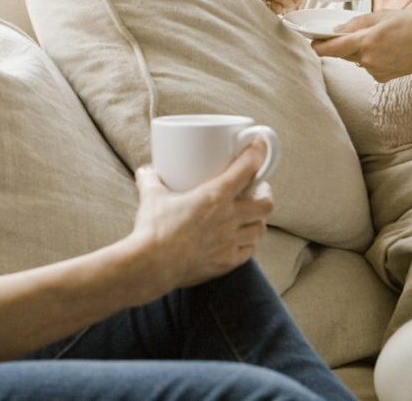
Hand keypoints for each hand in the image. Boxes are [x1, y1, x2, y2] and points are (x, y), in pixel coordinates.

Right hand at [132, 141, 272, 292]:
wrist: (151, 266)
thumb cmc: (153, 229)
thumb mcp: (151, 196)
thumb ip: (151, 180)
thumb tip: (146, 171)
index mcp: (214, 196)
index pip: (247, 169)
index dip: (258, 153)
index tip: (259, 145)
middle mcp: (228, 218)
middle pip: (265, 202)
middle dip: (265, 192)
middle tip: (256, 188)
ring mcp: (230, 242)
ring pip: (260, 228)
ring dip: (258, 219)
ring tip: (249, 214)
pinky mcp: (226, 262)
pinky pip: (249, 250)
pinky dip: (249, 242)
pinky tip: (240, 239)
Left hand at [311, 9, 411, 81]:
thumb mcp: (385, 15)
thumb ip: (358, 22)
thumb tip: (338, 30)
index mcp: (366, 42)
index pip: (331, 48)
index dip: (318, 45)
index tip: (313, 40)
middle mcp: (366, 59)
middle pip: (341, 53)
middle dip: (340, 44)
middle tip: (349, 33)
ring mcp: (373, 70)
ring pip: (354, 59)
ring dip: (357, 50)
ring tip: (377, 39)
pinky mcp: (380, 77)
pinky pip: (366, 65)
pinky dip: (369, 57)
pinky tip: (385, 50)